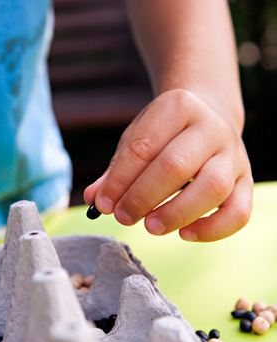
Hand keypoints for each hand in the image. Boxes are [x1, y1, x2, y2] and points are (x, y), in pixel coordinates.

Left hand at [84, 89, 252, 241]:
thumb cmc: (166, 133)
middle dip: (142, 197)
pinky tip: (184, 234)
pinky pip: (238, 212)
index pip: (143, 147)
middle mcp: (211, 128)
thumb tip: (94, 198)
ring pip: (212, 187)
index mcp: (179, 107)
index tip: (102, 203)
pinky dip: (212, 229)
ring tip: (150, 227)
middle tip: (122, 217)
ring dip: (176, 213)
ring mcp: (233, 155)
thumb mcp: (138, 138)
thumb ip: (116, 169)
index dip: (119, 180)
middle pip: (176, 166)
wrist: (209, 116)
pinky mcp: (247, 181)